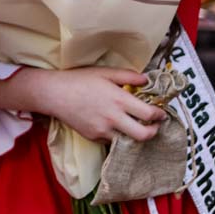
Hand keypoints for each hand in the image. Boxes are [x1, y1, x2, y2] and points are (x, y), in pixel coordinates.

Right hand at [0, 67, 166, 143]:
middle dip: (153, 132)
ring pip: (128, 141)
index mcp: (119, 100)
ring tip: (133, 126)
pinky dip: (117, 136)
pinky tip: (114, 126)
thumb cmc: (80, 79)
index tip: (160, 112)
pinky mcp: (93, 137)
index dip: (159, 114)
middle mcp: (113, 118)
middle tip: (153, 126)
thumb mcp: (105, 72)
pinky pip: (111, 140)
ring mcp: (103, 130)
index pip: (149, 114)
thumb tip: (146, 81)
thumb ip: (128, 76)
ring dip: (134, 135)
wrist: (54, 93)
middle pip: (143, 135)